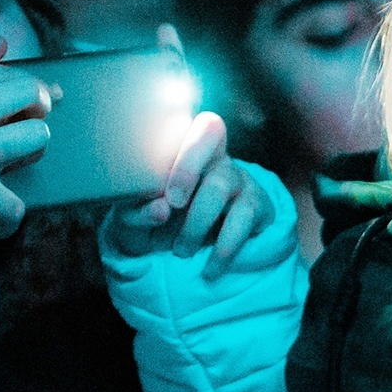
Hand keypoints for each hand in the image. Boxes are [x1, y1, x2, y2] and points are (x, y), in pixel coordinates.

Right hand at [0, 59, 49, 257]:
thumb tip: (0, 44)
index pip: (1, 73)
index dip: (20, 89)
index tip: (24, 105)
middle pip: (33, 94)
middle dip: (34, 113)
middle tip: (14, 134)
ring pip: (38, 139)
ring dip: (23, 160)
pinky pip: (18, 205)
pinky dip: (0, 221)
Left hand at [102, 111, 272, 279]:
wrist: (184, 249)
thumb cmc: (155, 221)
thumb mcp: (134, 218)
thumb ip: (137, 212)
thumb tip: (161, 209)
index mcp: (184, 150)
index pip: (201, 125)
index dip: (188, 151)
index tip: (169, 192)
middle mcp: (217, 159)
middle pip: (213, 144)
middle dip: (188, 173)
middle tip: (171, 208)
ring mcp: (240, 181)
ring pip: (221, 187)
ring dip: (196, 224)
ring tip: (180, 251)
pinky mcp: (257, 208)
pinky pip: (243, 222)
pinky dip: (223, 248)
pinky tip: (210, 266)